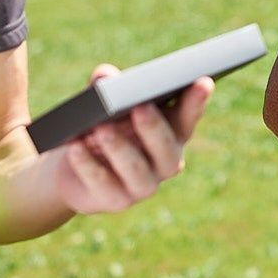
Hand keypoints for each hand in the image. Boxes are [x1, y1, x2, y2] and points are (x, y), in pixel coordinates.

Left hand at [52, 67, 209, 215]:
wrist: (74, 166)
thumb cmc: (102, 125)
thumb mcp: (103, 102)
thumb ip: (106, 85)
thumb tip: (104, 76)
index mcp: (173, 133)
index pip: (188, 118)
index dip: (197, 101)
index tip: (203, 81)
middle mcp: (165, 163)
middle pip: (165, 148)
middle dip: (153, 127)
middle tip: (140, 106)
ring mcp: (142, 186)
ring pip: (135, 169)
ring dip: (119, 147)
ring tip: (101, 127)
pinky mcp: (115, 201)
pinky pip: (102, 183)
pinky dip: (88, 164)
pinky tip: (76, 146)